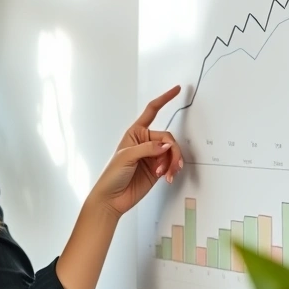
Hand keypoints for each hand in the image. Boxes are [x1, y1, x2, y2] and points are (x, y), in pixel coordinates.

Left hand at [90, 86, 183, 215]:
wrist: (112, 199)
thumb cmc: (112, 175)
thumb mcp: (126, 157)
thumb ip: (148, 148)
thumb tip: (166, 146)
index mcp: (135, 133)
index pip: (152, 111)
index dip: (164, 99)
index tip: (176, 90)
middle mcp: (145, 142)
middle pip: (168, 138)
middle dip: (172, 152)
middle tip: (172, 165)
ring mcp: (152, 156)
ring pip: (172, 153)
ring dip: (172, 163)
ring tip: (167, 174)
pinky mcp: (158, 169)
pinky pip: (171, 164)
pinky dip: (172, 170)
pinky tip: (167, 177)